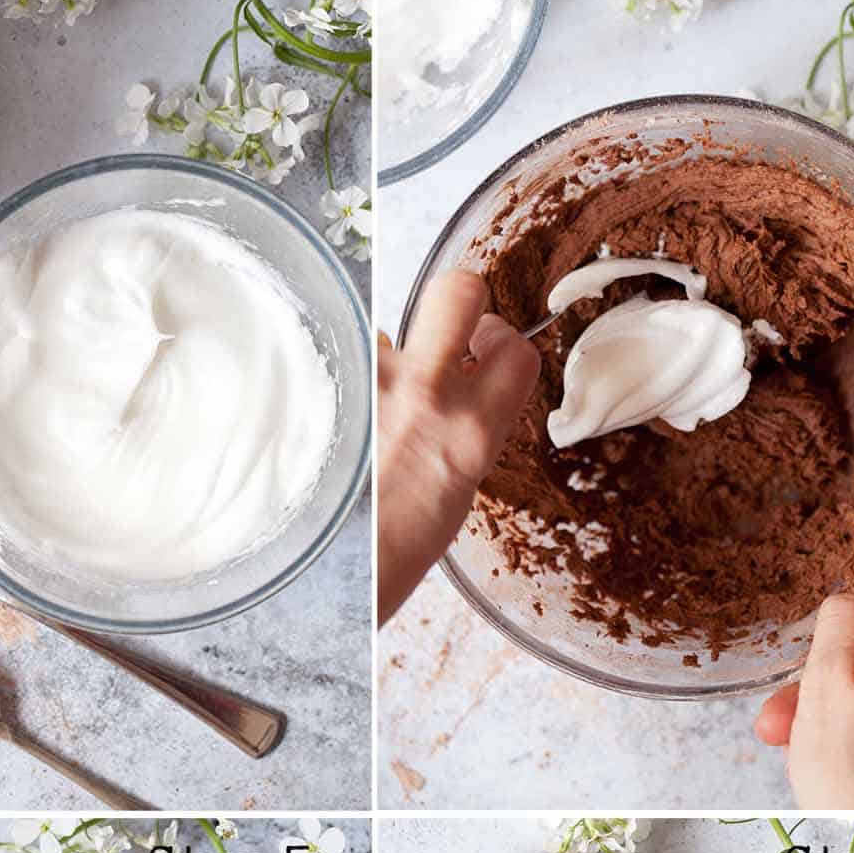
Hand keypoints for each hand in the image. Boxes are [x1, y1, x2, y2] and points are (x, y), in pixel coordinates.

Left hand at [378, 268, 539, 623]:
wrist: (349, 563)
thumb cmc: (407, 537)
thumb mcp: (465, 477)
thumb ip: (472, 416)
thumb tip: (468, 374)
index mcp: (473, 430)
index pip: (518, 351)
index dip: (508, 344)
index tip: (492, 355)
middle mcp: (426, 395)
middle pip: (458, 289)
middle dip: (464, 298)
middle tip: (454, 333)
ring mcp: (374, 385)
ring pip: (395, 327)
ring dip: (398, 353)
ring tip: (386, 400)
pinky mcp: (335, 387)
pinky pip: (357, 360)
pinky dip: (361, 378)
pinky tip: (358, 413)